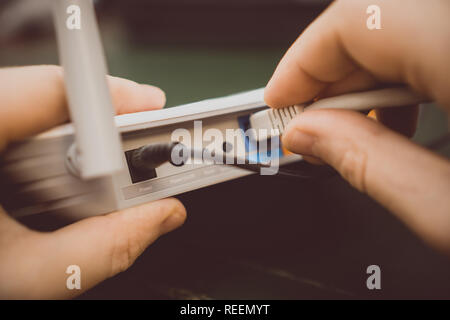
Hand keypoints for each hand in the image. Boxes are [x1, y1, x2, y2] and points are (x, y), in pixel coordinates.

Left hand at [0, 65, 186, 298]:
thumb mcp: (24, 279)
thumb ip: (103, 249)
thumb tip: (162, 216)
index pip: (46, 90)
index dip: (110, 96)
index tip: (152, 108)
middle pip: (35, 98)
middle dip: (93, 123)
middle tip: (131, 151)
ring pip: (19, 110)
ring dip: (63, 138)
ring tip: (88, 173)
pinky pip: (5, 124)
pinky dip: (34, 144)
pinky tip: (44, 176)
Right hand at [265, 0, 449, 251]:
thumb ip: (372, 167)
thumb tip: (308, 135)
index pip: (356, 21)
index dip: (301, 62)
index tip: (275, 101)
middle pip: (377, 18)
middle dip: (329, 76)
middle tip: (308, 125)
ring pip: (404, 22)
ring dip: (369, 74)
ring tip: (359, 129)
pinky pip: (433, 33)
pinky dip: (406, 68)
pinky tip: (409, 110)